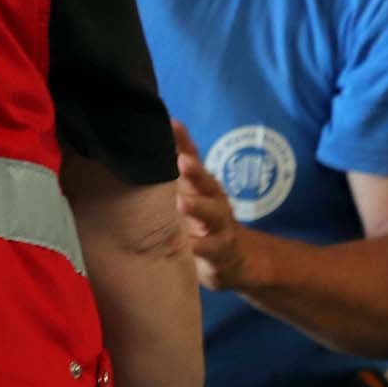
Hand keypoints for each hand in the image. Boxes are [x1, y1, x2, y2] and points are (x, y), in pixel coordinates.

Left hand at [171, 121, 252, 291]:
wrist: (230, 262)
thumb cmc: (201, 219)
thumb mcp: (189, 193)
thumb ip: (174, 166)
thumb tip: (157, 131)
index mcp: (203, 185)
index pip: (193, 158)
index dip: (184, 141)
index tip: (172, 125)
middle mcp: (214, 202)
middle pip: (207, 183)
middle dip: (196, 172)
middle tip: (183, 161)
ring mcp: (220, 228)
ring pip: (212, 216)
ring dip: (198, 207)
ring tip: (182, 202)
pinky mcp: (220, 254)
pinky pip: (211, 250)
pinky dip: (201, 248)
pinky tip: (189, 244)